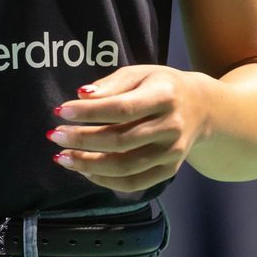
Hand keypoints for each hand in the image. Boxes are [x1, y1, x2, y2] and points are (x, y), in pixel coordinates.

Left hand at [48, 65, 208, 191]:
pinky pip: (133, 183)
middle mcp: (172, 126)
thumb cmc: (161, 86)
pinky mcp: (169, 170)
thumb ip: (111, 84)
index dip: (89, 112)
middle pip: (120, 140)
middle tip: (54, 135)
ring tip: (62, 157)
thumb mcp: (140, 73)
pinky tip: (84, 170)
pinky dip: (105, 180)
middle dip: (82, 140)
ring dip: (88, 164)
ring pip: (124, 166)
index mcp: (165, 96)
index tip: (61, 111)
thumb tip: (81, 96)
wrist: (201, 108)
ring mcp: (172, 152)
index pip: (122, 108)